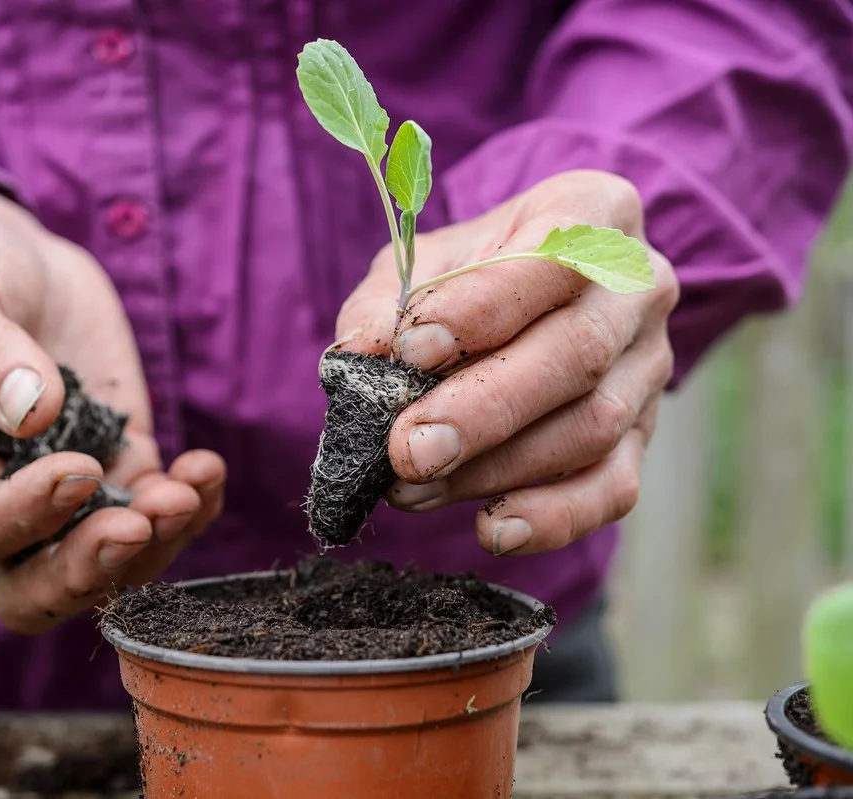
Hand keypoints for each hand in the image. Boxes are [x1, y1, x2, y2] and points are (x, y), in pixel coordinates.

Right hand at [0, 175, 225, 633]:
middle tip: (140, 522)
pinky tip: (206, 469)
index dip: (22, 518)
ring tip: (187, 490)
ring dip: (153, 546)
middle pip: (32, 591)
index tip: (76, 468)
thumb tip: (34, 409)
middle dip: (88, 570)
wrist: (19, 258)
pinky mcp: (120, 470)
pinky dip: (190, 508)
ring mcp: (63, 498)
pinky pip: (156, 519)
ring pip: (104, 568)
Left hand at [335, 170, 678, 555]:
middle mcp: (638, 286)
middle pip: (578, 353)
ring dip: (495, 469)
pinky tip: (493, 531)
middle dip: (485, 409)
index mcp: (592, 212)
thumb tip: (361, 358)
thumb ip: (388, 303)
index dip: (483, 308)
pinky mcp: (643, 436)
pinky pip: (613, 487)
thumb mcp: (421, 262)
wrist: (528, 294)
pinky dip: (554, 518)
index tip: (413, 351)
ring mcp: (650, 365)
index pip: (553, 257)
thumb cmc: (468, 273)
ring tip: (412, 486)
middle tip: (408, 450)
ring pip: (590, 427)